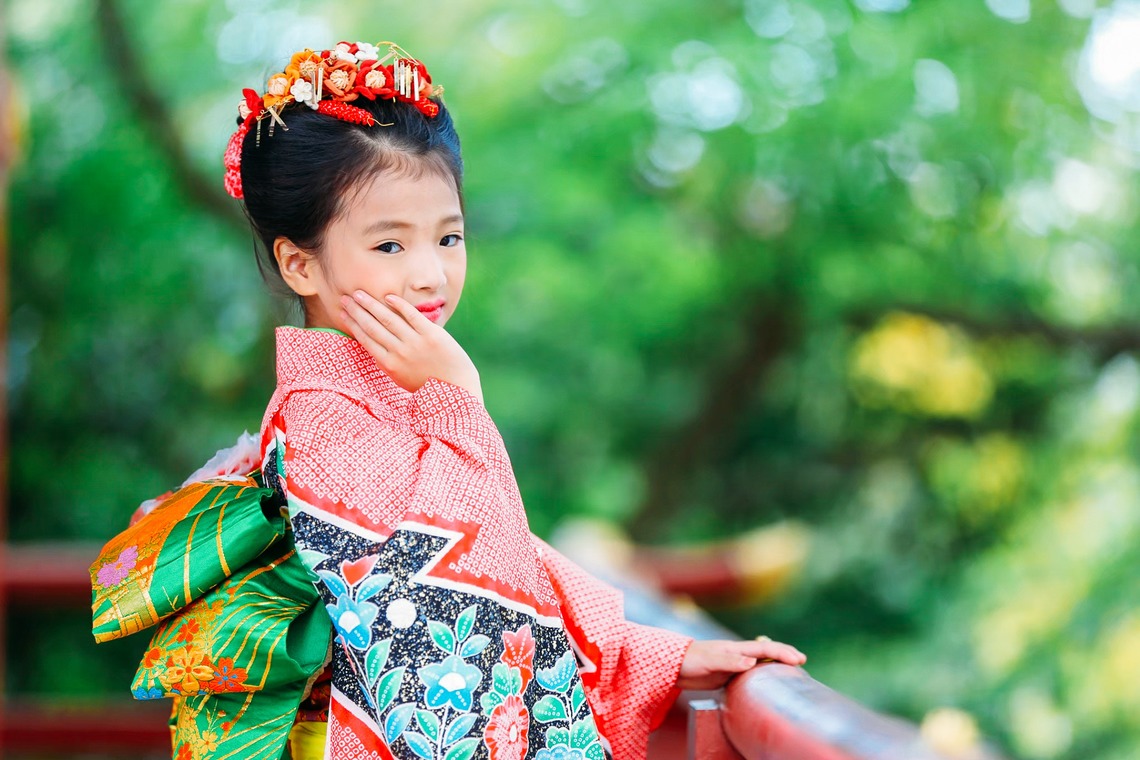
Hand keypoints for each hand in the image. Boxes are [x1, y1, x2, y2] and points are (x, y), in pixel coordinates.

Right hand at [341, 291, 482, 402]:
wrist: (456, 387)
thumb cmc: (427, 383)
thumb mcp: (401, 377)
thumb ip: (387, 362)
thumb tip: (372, 346)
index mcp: (389, 365)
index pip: (366, 340)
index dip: (353, 324)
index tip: (343, 313)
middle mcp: (399, 353)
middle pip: (372, 327)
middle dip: (356, 311)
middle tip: (345, 298)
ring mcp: (415, 343)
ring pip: (388, 319)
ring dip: (371, 304)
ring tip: (359, 293)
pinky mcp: (432, 334)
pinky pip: (412, 316)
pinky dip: (399, 305)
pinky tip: (389, 297)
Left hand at [676, 637, 805, 690]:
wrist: (675, 666)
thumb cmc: (691, 660)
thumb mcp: (710, 661)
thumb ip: (730, 661)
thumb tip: (752, 662)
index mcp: (736, 649)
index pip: (765, 648)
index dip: (782, 652)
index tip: (798, 659)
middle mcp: (738, 654)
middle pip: (766, 652)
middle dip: (784, 654)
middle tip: (802, 660)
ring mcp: (734, 663)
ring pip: (760, 660)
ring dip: (776, 662)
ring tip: (791, 668)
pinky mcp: (728, 674)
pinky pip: (751, 671)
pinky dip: (763, 672)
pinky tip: (767, 678)